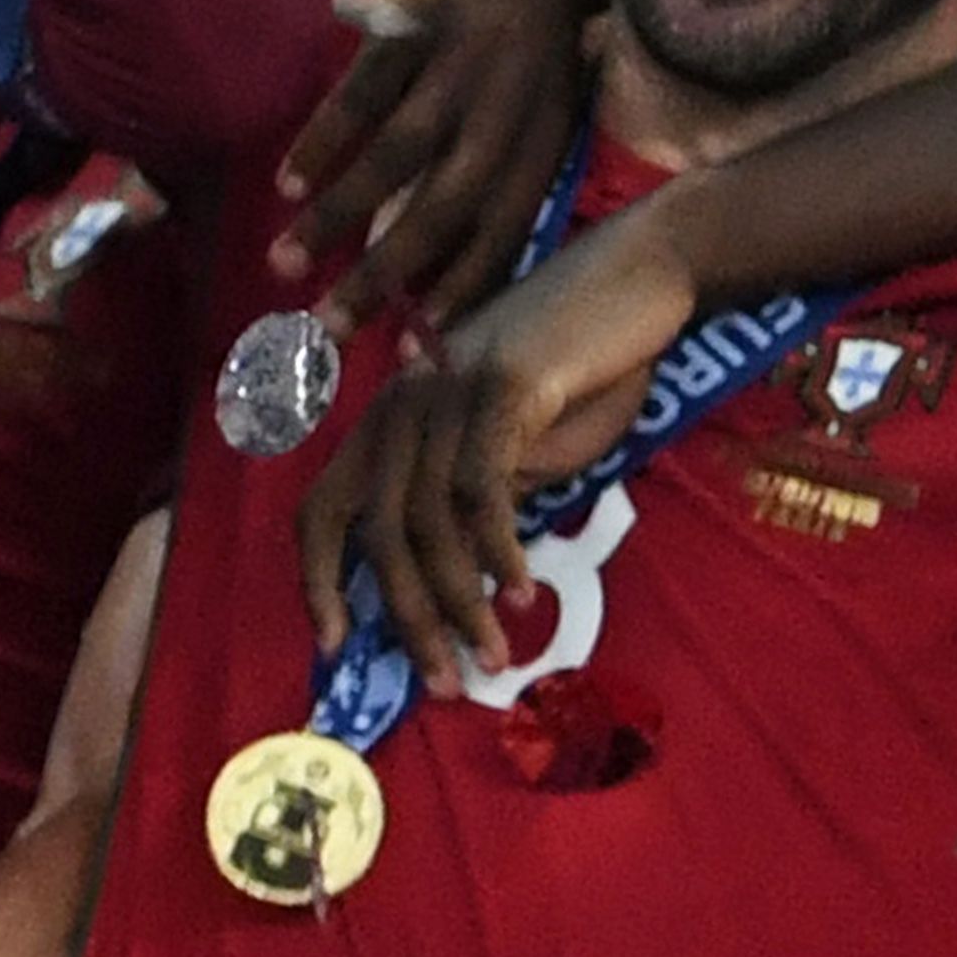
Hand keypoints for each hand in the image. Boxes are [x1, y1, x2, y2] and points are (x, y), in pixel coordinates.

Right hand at [266, 0, 593, 317]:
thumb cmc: (524, 2)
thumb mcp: (540, 81)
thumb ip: (506, 151)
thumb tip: (442, 238)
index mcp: (545, 130)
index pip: (506, 228)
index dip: (462, 291)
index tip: (414, 350)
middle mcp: (514, 104)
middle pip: (450, 208)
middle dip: (389, 275)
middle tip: (331, 328)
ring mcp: (469, 59)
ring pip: (403, 157)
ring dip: (343, 215)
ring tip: (287, 260)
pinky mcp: (423, 15)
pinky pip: (369, 91)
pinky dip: (327, 139)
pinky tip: (289, 181)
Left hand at [299, 195, 695, 682]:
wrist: (639, 276)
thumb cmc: (581, 364)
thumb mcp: (514, 443)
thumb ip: (474, 498)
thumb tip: (450, 583)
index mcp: (392, 416)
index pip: (322, 507)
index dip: (318, 581)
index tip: (337, 647)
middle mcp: (402, 401)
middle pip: (373, 529)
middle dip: (405, 617)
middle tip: (445, 681)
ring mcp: (448, 390)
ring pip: (426, 520)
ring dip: (458, 601)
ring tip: (493, 654)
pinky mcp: (502, 385)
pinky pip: (481, 488)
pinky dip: (496, 550)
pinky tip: (521, 593)